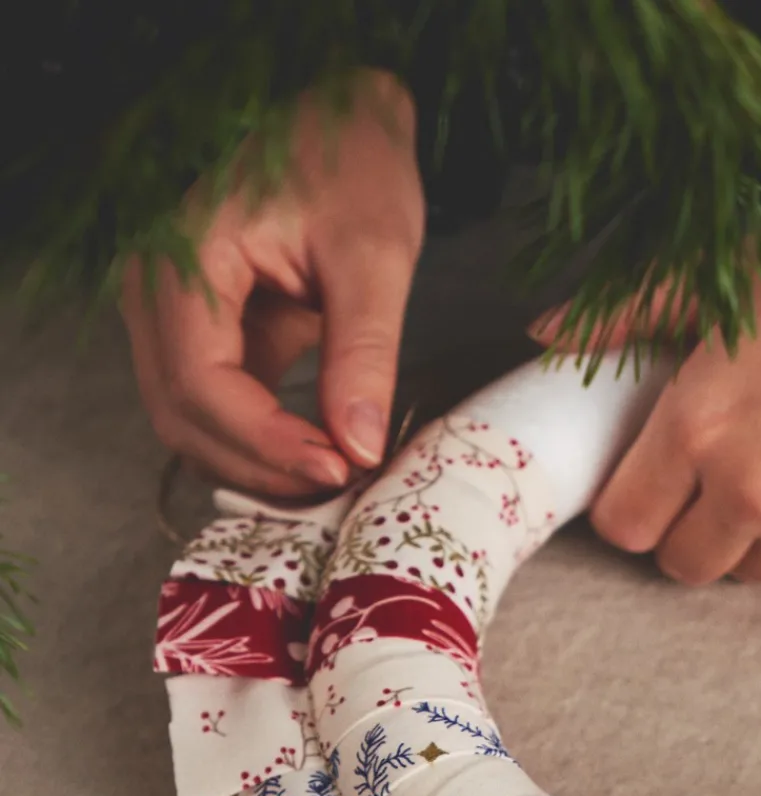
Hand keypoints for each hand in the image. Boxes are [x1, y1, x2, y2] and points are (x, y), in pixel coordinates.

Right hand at [120, 69, 423, 497]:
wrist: (342, 122)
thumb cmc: (352, 165)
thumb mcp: (375, 254)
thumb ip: (364, 352)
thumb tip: (358, 447)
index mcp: (185, 257)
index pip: (199, 384)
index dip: (264, 442)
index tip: (337, 468)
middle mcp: (158, 290)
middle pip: (182, 418)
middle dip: (261, 465)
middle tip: (343, 480)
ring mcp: (171, 316)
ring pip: (192, 426)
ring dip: (258, 464)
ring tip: (336, 471)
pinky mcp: (202, 336)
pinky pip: (216, 411)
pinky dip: (263, 444)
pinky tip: (320, 452)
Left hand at [534, 200, 760, 582]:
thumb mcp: (730, 273)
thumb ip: (629, 311)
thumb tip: (547, 334)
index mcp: (701, 426)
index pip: (624, 525)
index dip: (631, 503)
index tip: (648, 477)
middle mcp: (752, 491)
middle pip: (681, 566)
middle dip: (686, 529)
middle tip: (709, 475)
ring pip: (750, 570)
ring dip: (749, 535)